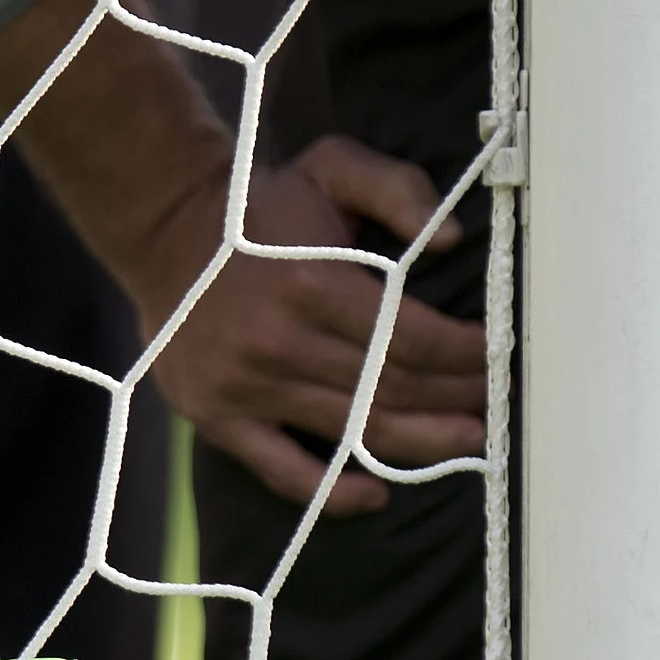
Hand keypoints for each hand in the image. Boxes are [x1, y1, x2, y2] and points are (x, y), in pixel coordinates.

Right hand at [143, 136, 488, 515]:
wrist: (163, 232)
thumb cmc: (259, 206)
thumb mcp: (330, 166)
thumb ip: (397, 188)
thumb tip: (451, 241)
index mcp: (312, 283)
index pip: (411, 338)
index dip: (465, 354)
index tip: (497, 356)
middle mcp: (280, 344)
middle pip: (392, 388)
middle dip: (456, 397)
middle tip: (496, 401)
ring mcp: (247, 389)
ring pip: (355, 431)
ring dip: (421, 442)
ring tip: (467, 442)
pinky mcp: (219, 419)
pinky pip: (283, 473)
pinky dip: (333, 493)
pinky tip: (376, 494)